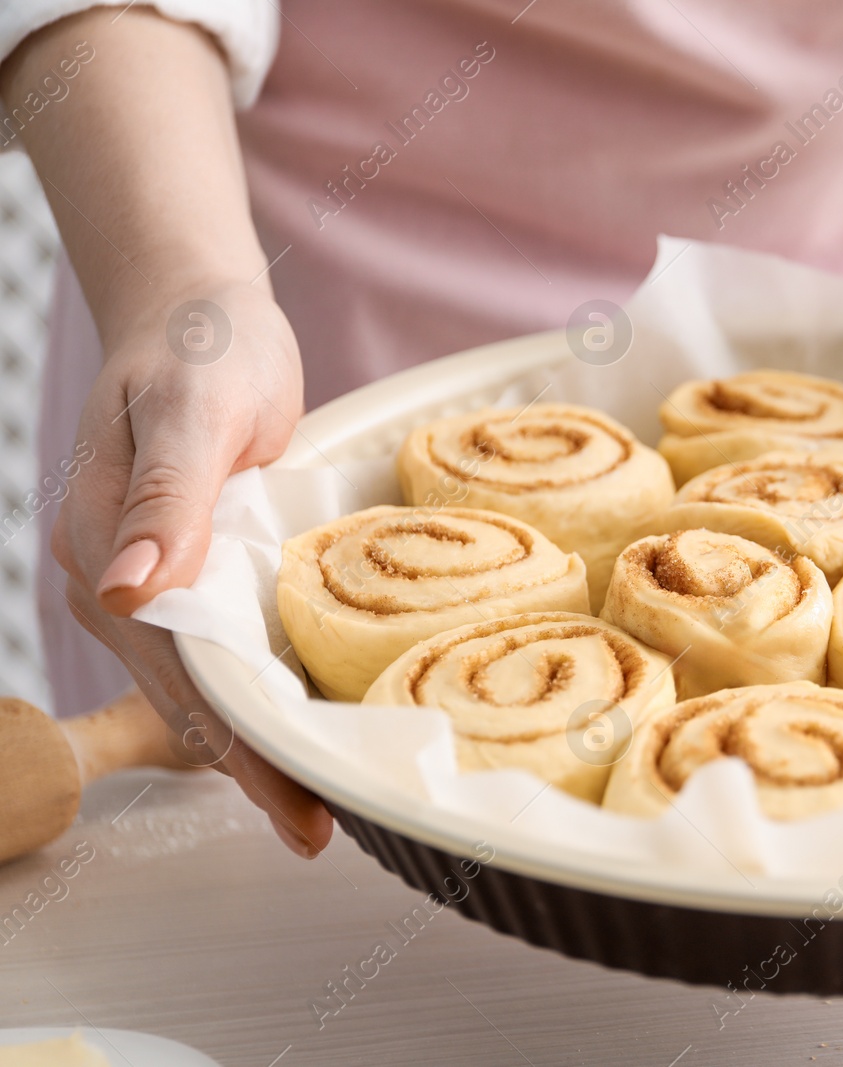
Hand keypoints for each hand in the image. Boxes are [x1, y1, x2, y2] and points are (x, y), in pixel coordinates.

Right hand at [52, 279, 332, 856]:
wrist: (200, 307)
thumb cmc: (201, 346)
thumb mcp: (195, 409)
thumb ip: (166, 500)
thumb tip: (130, 592)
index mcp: (107, 550)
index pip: (180, 672)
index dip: (236, 746)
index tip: (291, 805)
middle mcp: (122, 578)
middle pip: (191, 692)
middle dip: (251, 766)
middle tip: (316, 829)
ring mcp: (154, 575)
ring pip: (206, 677)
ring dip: (255, 739)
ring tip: (316, 803)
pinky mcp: (195, 562)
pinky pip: (225, 640)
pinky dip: (259, 687)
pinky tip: (299, 719)